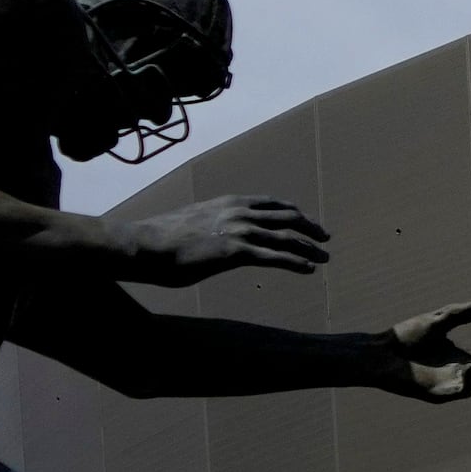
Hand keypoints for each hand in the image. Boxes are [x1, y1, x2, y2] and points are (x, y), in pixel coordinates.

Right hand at [124, 196, 331, 284]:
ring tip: (324, 258)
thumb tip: (216, 233)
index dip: (294, 212)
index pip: (273, 203)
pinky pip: (276, 257)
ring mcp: (240, 231)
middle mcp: (240, 212)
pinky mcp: (236, 252)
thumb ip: (212, 223)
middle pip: (288, 217)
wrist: (146, 244)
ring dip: (310, 248)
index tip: (307, 220)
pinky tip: (309, 269)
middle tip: (325, 238)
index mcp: (230, 202)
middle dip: (310, 228)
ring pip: (287, 238)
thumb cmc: (163, 237)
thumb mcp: (194, 220)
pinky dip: (296, 262)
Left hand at [371, 299, 470, 403]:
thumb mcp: (437, 320)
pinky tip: (469, 366)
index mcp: (463, 359)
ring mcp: (450, 386)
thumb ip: (459, 314)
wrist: (380, 352)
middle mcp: (461, 375)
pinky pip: (461, 392)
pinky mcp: (438, 394)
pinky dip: (469, 381)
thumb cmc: (405, 338)